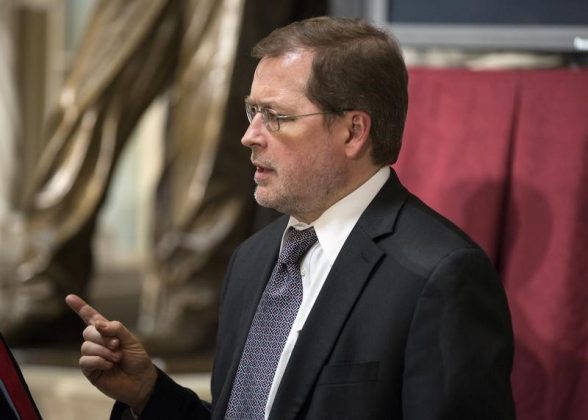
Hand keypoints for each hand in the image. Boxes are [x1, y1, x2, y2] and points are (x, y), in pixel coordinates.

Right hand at [65, 294, 156, 413]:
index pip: (91, 317)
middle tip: (118, 345)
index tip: (69, 297)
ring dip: (104, 351)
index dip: (80, 307)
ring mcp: (92, 356)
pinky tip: (110, 365)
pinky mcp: (90, 370)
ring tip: (117, 357)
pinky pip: (85, 360)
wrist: (141, 381)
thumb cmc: (137, 359)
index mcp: (108, 332)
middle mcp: (97, 343)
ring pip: (86, 346)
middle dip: (103, 337)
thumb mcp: (131, 340)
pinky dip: (99, 361)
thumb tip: (97, 323)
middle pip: (88, 331)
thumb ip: (116, 328)